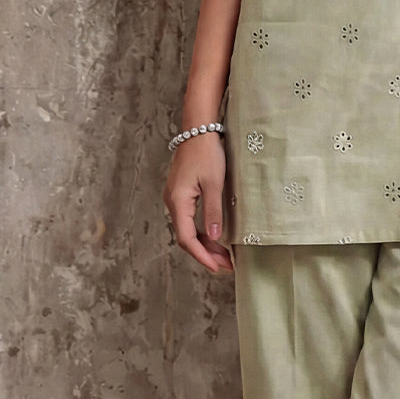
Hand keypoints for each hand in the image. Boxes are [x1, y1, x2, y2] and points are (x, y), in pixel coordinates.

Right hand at [163, 134, 232, 274]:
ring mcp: (175, 198)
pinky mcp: (180, 194)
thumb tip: (214, 238)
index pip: (186, 238)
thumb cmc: (207, 153)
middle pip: (186, 237)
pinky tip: (215, 238)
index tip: (217, 268)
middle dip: (206, 254)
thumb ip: (213, 212)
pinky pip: (189, 220)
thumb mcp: (214, 183)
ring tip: (224, 256)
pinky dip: (201, 232)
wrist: (198, 130)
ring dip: (205, 244)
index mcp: (178, 201)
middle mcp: (172, 202)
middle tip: (226, 266)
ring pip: (187, 229)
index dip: (202, 256)